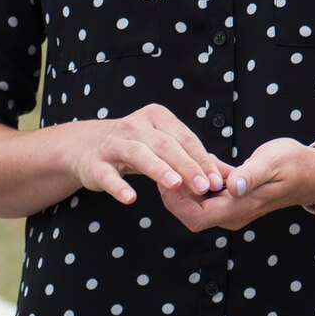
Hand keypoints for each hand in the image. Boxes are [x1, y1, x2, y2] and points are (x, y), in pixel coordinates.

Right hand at [68, 104, 227, 206]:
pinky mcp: (95, 163)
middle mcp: (135, 125)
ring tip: (176, 186)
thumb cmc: (136, 147)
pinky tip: (131, 198)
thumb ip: (193, 159)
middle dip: (188, 166)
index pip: (185, 138)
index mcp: (157, 117)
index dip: (202, 159)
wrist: (86, 147)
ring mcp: (113, 143)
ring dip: (159, 170)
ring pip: (139, 155)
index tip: (217, 180)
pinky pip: (108, 176)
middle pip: (166, 145)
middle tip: (204, 187)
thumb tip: (228, 175)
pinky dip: (119, 187)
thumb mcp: (164, 146)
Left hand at [162, 137, 314, 232]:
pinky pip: (209, 198)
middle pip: (191, 214)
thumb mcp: (273, 161)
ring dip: (186, 187)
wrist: (314, 173)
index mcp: (240, 208)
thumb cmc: (295, 164)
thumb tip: (232, 186)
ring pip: (198, 206)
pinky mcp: (235, 201)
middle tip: (169, 166)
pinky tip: (201, 163)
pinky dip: (200, 184)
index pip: (196, 216)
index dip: (176, 202)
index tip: (169, 178)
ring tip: (181, 162)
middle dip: (175, 194)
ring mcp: (234, 210)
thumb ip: (251, 174)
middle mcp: (234, 215)